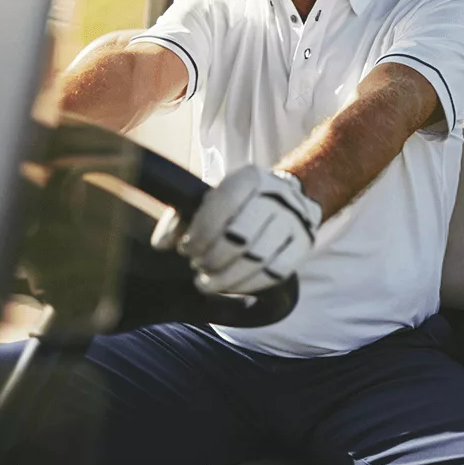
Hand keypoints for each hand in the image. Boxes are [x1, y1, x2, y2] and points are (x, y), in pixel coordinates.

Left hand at [150, 165, 322, 295]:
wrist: (288, 199)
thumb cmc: (239, 202)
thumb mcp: (212, 197)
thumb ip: (182, 217)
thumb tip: (160, 244)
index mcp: (248, 178)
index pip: (222, 206)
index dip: (200, 234)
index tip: (187, 249)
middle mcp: (275, 197)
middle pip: (240, 237)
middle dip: (212, 259)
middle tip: (199, 267)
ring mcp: (293, 222)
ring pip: (257, 260)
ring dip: (227, 278)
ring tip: (208, 282)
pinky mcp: (303, 245)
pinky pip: (275, 273)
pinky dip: (248, 285)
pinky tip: (232, 286)